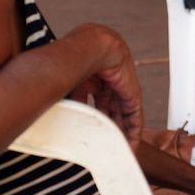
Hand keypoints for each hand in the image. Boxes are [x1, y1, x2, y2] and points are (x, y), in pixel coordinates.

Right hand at [63, 24, 144, 149]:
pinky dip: (133, 129)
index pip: (98, 97)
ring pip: (124, 112)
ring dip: (121, 130)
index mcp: (96, 73)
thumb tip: (60, 113)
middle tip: (108, 143)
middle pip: (112, 106)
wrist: (92, 46)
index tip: (92, 127)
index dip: (96, 113)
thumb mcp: (72, 82)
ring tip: (119, 148)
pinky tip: (130, 143)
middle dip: (110, 125)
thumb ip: (71, 97)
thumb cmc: (75, 58)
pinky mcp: (132, 92)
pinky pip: (134, 114)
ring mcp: (122, 84)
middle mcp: (111, 78)